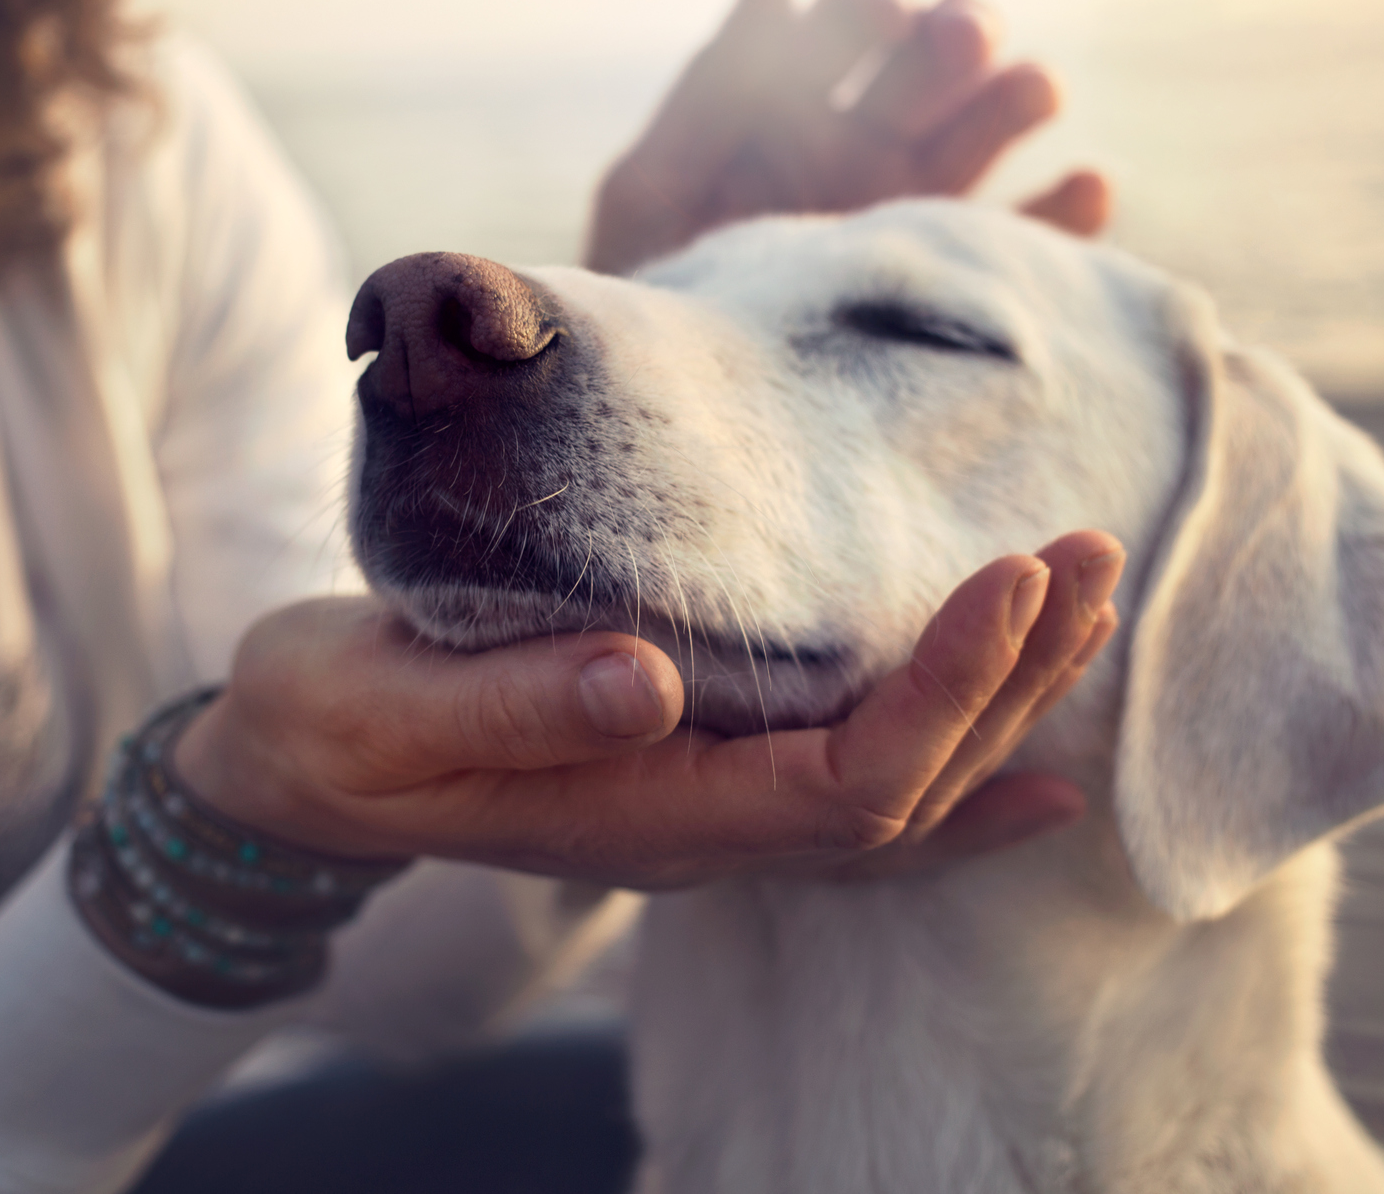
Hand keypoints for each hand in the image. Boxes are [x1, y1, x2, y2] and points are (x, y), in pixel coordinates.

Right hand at [170, 532, 1121, 890]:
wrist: (296, 768)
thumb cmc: (331, 728)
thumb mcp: (383, 708)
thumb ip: (511, 704)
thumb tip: (646, 678)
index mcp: (644, 816)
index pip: (845, 781)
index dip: (944, 690)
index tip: (1012, 575)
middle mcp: (702, 829)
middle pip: (907, 788)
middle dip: (1011, 677)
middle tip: (1088, 553)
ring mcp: (708, 811)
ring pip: (900, 788)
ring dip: (1004, 701)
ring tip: (1086, 602)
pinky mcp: (699, 769)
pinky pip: (858, 793)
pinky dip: (958, 775)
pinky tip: (1037, 767)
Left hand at [585, 0, 1110, 275]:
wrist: (681, 428)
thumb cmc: (649, 304)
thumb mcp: (655, 194)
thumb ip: (712, 91)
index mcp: (795, 106)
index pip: (854, 19)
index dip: (872, 2)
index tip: (882, 11)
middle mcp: (870, 147)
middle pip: (937, 61)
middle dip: (956, 34)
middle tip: (959, 39)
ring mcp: (921, 214)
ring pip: (992, 131)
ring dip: (1018, 96)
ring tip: (1033, 89)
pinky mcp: (962, 288)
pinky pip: (1033, 244)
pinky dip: (1069, 213)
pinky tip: (1084, 188)